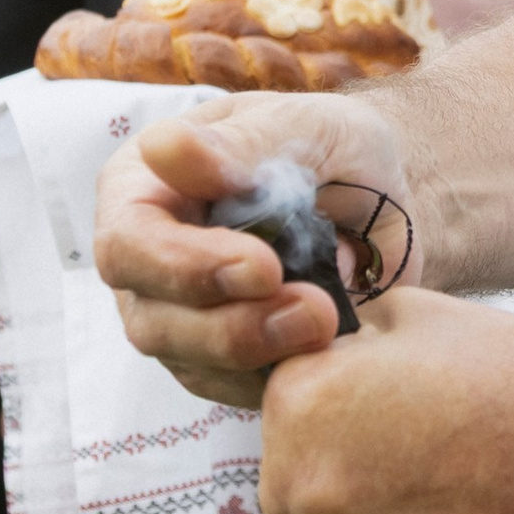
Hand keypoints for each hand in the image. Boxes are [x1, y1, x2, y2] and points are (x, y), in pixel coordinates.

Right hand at [93, 96, 418, 408]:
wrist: (384, 195)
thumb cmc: (332, 144)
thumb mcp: (303, 124)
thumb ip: (241, 144)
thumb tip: (166, 150)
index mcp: (144, 186)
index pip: (129, 240)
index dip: (185, 264)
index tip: (264, 267)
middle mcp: (147, 257)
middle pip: (150, 319)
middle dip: (230, 325)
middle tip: (314, 310)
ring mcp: (178, 315)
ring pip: (190, 362)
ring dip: (261, 353)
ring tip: (328, 323)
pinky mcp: (220, 360)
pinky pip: (233, 389)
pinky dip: (279, 375)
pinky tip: (325, 344)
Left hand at [247, 288, 513, 513]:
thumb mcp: (432, 317)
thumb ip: (357, 330)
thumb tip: (323, 337)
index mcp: (306, 403)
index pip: (277, 412)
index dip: (329, 409)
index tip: (380, 420)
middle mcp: (306, 488)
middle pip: (276, 488)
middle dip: (325, 475)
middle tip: (400, 472)